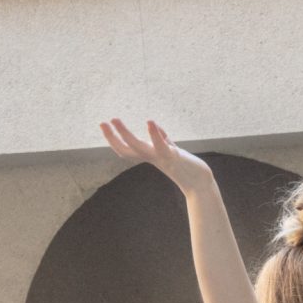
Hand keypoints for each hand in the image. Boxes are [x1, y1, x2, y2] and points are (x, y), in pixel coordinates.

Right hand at [100, 118, 217, 194]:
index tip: (103, 125)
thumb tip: (153, 126)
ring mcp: (161, 158)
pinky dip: (154, 134)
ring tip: (115, 120)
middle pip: (127, 149)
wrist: (200, 182)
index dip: (113, 139)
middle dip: (113, 137)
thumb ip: (162, 139)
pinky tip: (149, 122)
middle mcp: (152, 158)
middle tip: (102, 123)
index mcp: (150, 156)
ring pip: (138, 148)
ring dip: (125, 134)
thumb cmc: (186, 166)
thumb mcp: (171, 149)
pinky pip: (161, 146)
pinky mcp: (173, 157)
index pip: (127, 149)